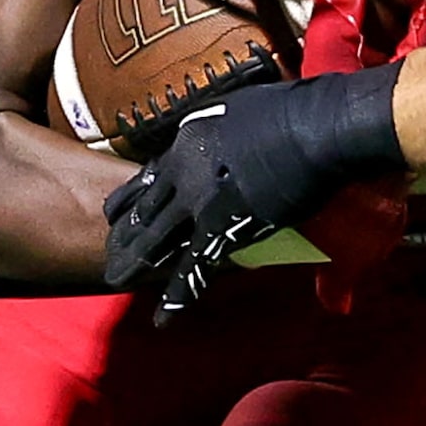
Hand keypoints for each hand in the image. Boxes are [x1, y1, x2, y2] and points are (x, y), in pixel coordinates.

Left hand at [102, 64, 403, 314]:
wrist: (315, 127)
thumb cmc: (291, 110)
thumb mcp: (240, 108)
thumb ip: (225, 128)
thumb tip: (232, 132)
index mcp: (187, 141)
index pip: (149, 175)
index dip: (134, 197)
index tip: (120, 211)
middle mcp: (183, 172)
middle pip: (144, 209)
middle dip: (126, 233)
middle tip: (110, 251)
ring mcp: (198, 203)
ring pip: (155, 240)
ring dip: (136, 262)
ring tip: (116, 279)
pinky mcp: (222, 229)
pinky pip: (193, 268)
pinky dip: (178, 296)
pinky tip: (163, 318)